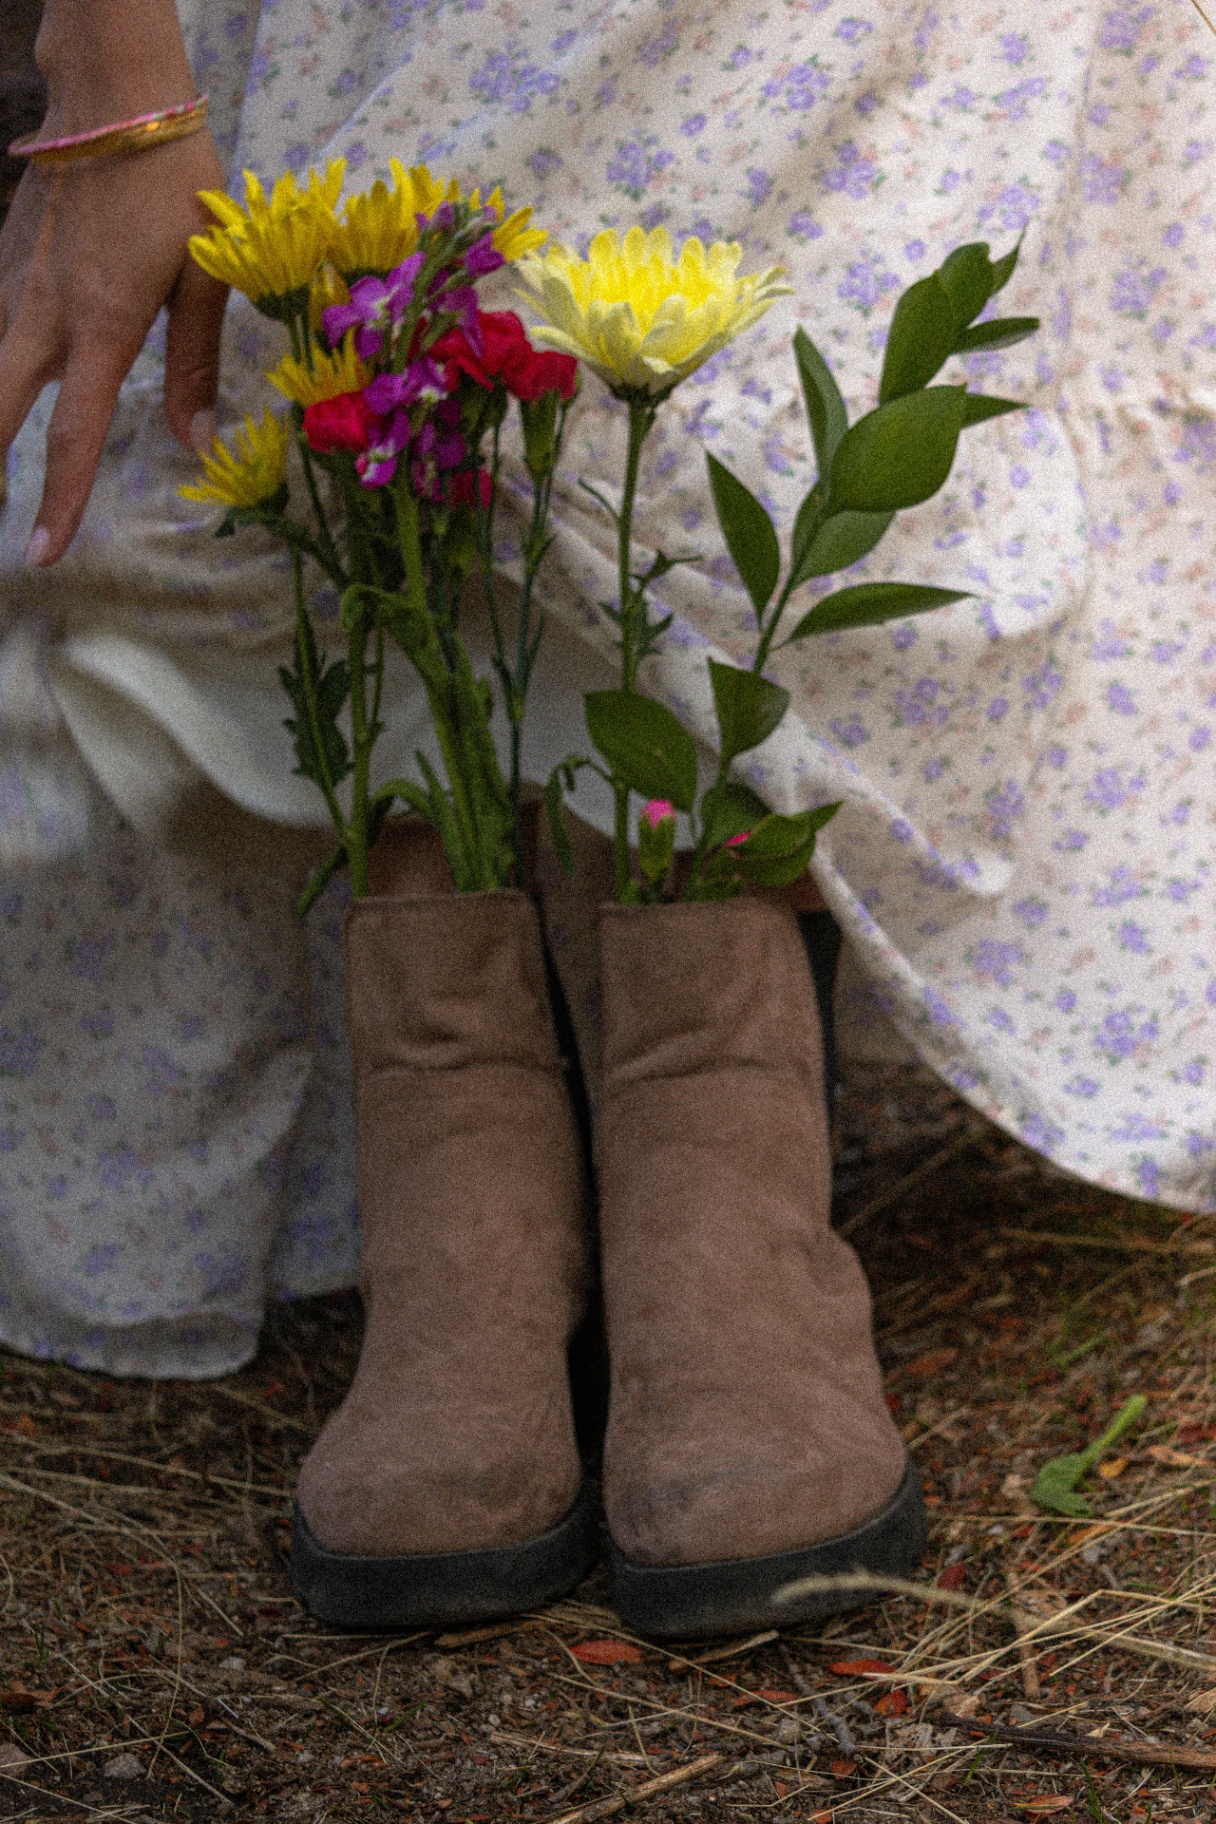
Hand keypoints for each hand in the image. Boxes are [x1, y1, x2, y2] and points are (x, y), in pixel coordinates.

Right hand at [0, 0, 229, 566]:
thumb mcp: (207, 274)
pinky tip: (0, 390)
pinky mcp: (7, 256)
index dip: (60, 497)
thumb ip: (197, 361)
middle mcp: (46, 310)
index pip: (75, 430)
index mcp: (103, 322)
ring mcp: (17, 281)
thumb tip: (198, 442)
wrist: (114, 95)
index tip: (44, 551)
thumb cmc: (174, 183)